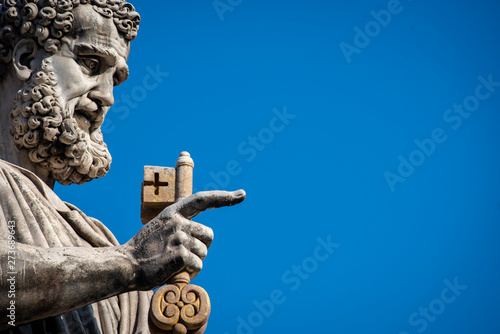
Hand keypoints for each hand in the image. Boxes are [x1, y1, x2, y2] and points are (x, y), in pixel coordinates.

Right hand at [124, 190, 245, 290]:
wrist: (125, 265)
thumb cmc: (145, 251)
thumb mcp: (160, 229)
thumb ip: (179, 227)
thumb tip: (202, 238)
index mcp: (173, 213)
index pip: (202, 199)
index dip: (223, 197)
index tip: (242, 194)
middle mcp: (178, 221)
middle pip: (209, 235)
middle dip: (201, 247)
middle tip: (181, 255)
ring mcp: (179, 237)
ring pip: (204, 252)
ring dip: (194, 262)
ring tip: (173, 263)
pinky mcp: (180, 254)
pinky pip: (198, 265)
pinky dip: (190, 272)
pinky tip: (174, 271)